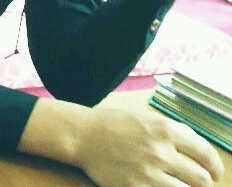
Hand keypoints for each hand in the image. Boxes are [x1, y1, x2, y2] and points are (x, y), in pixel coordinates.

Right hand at [75, 104, 224, 186]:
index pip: (206, 154)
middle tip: (197, 185)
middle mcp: (160, 151)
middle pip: (201, 179)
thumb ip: (171, 130)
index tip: (215, 173)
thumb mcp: (144, 118)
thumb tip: (197, 147)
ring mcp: (148, 172)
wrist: (83, 134)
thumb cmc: (113, 123)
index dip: (215, 167)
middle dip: (204, 184)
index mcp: (165, 129)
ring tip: (178, 186)